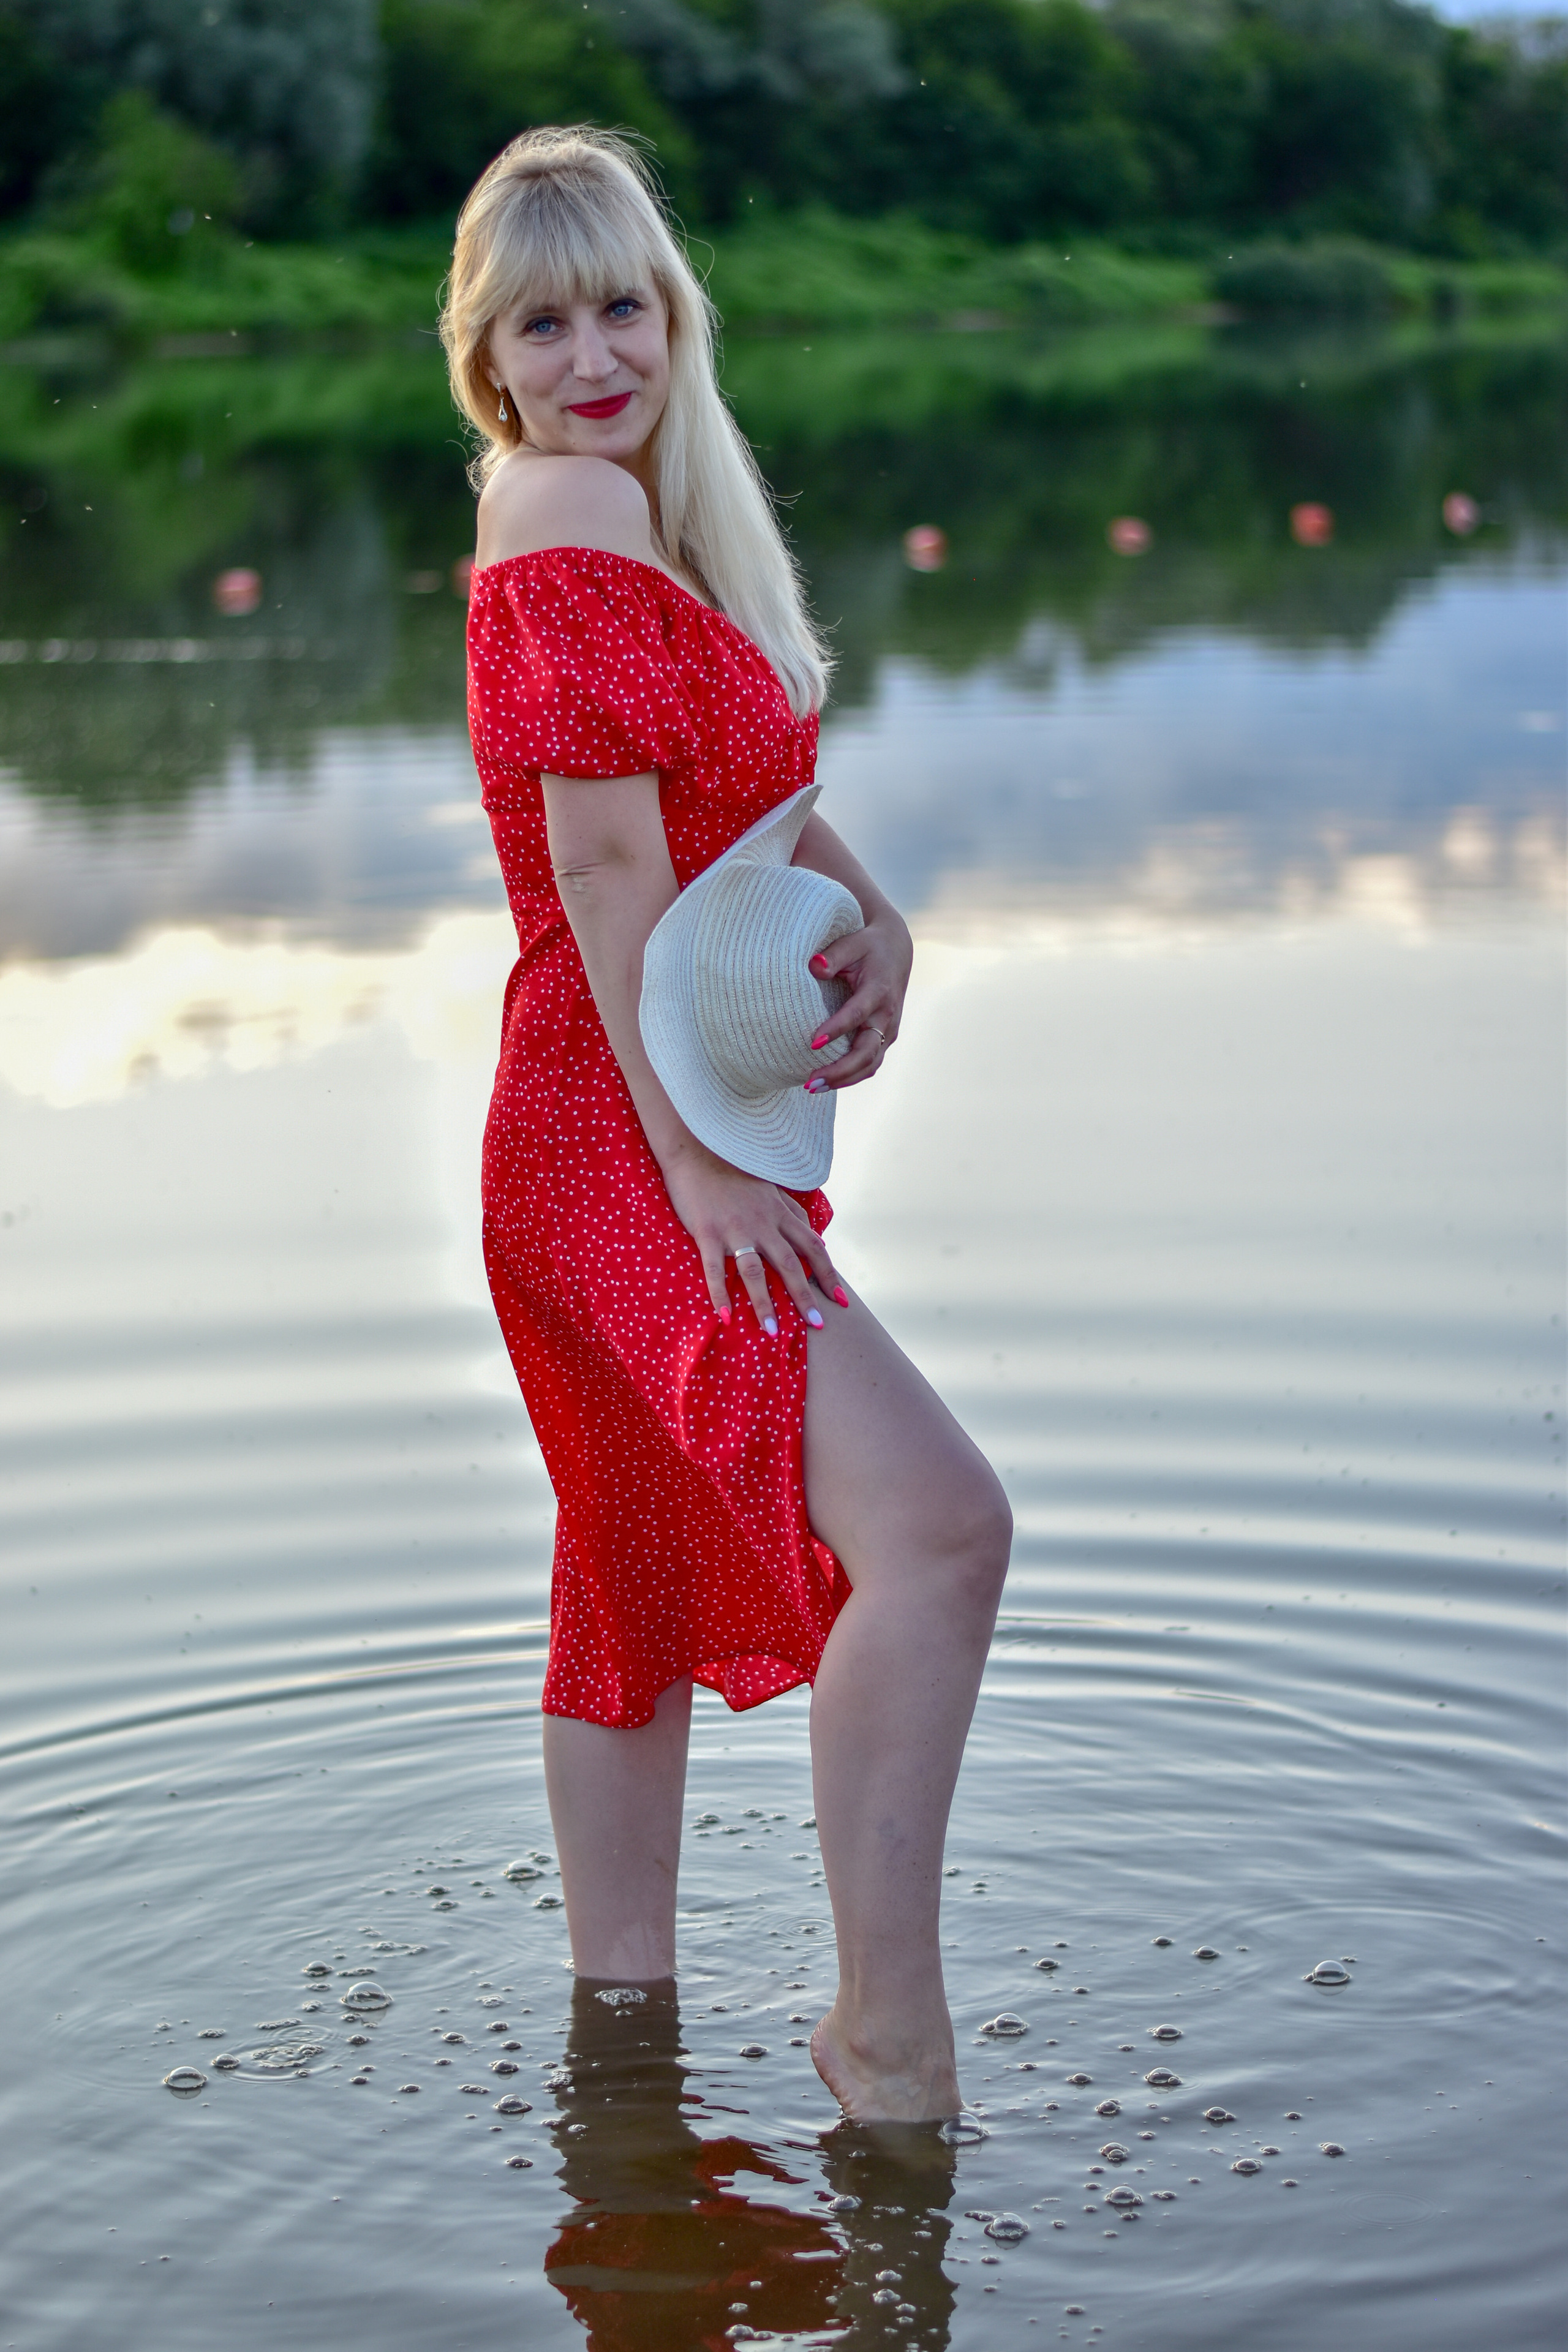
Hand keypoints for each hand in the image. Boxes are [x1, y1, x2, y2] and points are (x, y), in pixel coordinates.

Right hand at [662, 1139, 849, 1330]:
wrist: (697, 1151)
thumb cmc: (734, 1173)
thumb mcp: (771, 1189)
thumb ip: (794, 1213)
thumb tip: (818, 1239)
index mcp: (779, 1213)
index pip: (813, 1247)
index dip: (828, 1274)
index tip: (841, 1300)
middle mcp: (763, 1223)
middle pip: (790, 1265)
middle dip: (805, 1297)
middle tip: (817, 1325)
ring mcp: (735, 1229)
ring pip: (756, 1272)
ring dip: (766, 1304)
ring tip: (773, 1332)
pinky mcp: (707, 1232)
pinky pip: (715, 1269)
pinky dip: (720, 1295)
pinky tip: (725, 1318)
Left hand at [805, 906, 913, 1089]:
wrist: (895, 951)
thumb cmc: (867, 946)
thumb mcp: (852, 943)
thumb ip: (833, 955)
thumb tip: (814, 966)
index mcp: (879, 991)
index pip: (857, 1015)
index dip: (836, 1030)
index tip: (812, 1043)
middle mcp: (887, 1015)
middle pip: (867, 1051)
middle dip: (840, 1070)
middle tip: (810, 1082)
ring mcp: (888, 1030)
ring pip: (870, 1064)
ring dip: (843, 1079)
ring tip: (812, 1087)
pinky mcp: (884, 1038)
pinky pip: (870, 1063)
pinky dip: (850, 1076)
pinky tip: (826, 1082)